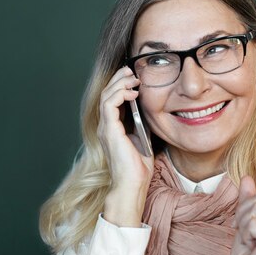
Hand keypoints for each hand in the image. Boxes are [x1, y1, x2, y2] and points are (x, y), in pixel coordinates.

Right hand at [97, 66, 154, 225]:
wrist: (133, 185)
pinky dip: (119, 94)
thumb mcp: (143, 139)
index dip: (121, 84)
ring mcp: (106, 128)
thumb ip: (141, 124)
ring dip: (119, 83)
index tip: (134, 76)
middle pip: (106, 93)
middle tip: (131, 69)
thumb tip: (149, 109)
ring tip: (133, 77)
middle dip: (118, 78)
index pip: (112, 99)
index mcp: (113, 127)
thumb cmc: (139, 167)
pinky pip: (109, 104)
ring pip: (106, 95)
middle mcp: (106, 126)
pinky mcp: (110, 131)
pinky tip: (133, 92)